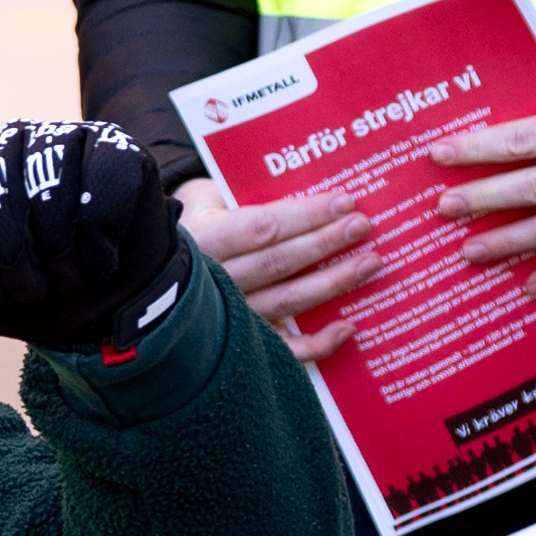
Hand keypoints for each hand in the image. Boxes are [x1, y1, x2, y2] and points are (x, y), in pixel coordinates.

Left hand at [0, 118, 191, 348]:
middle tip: (35, 294)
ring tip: (68, 280)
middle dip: (13, 267)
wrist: (105, 306)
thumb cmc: (29, 293)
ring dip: (59, 257)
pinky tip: (100, 263)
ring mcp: (60, 138)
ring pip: (49, 189)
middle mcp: (4, 144)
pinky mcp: (114, 147)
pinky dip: (100, 241)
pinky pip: (103, 185)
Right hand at [184, 175, 379, 364]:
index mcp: (203, 241)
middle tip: (363, 226)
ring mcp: (228, 317)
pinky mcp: (243, 344)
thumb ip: (245, 195)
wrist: (166, 267)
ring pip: (287, 301)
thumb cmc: (202, 225)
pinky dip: (317, 343)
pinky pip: (284, 348)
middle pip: (278, 263)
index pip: (260, 226)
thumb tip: (307, 187)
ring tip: (369, 263)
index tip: (344, 202)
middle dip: (325, 243)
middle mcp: (213, 282)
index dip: (306, 215)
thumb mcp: (207, 200)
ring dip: (332, 282)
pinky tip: (349, 326)